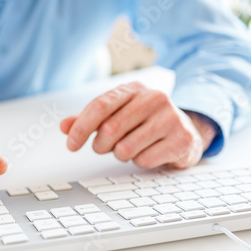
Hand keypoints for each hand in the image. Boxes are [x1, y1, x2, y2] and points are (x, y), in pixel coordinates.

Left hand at [60, 82, 215, 168]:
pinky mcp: (182, 139)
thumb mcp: (116, 115)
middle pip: (110, 129)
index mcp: (133, 89)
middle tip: (105, 147)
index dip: (81, 128)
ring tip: (130, 147)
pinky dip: (140, 161)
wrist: (186, 130)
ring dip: (120, 155)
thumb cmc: (143, 123)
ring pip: (125, 148)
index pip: (99, 106)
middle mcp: (154, 98)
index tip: (71, 145)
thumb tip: (64, 126)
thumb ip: (88, 120)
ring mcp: (171, 117)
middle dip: (101, 145)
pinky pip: (144, 160)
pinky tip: (149, 152)